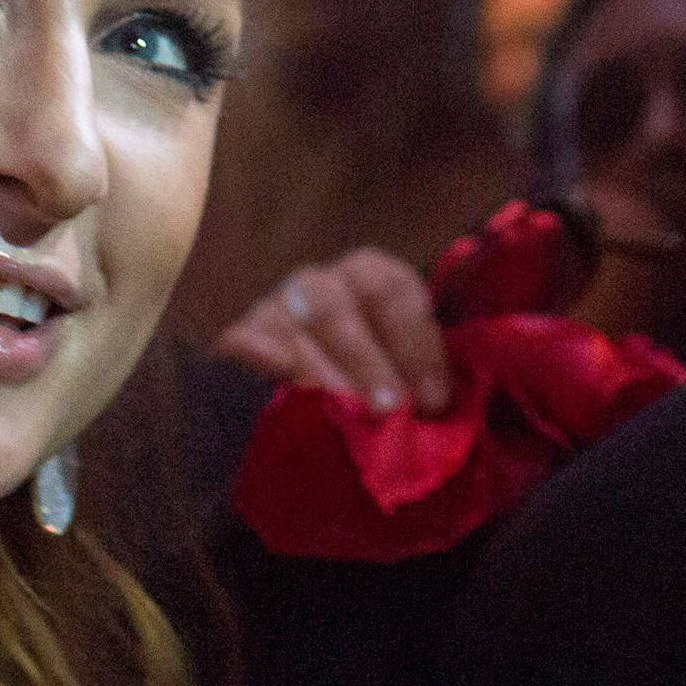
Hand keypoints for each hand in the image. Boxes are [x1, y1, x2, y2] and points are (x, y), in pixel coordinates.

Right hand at [214, 247, 452, 413]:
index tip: (432, 399)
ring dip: (322, 369)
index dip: (416, 344)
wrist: (312, 387)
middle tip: (387, 408)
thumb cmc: (381, 376)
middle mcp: (325, 281)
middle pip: (340, 305)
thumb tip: (440, 405)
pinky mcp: (246, 332)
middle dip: (367, 359)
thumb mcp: (410, 367)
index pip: (393, 290)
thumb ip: (424, 377)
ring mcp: (280, 303)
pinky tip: (282, 380)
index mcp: (372, 275)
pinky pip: (248, 338)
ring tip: (343, 409)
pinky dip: (264, 356)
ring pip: (295, 321)